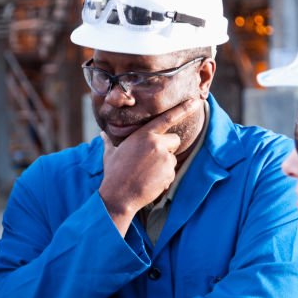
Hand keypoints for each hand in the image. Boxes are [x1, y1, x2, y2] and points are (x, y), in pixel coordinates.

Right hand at [98, 97, 198, 234]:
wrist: (119, 195)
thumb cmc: (114, 174)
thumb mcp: (111, 154)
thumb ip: (109, 142)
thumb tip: (102, 135)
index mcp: (143, 134)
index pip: (167, 118)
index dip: (183, 109)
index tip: (195, 102)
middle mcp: (156, 143)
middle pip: (174, 140)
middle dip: (167, 148)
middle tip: (151, 160)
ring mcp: (164, 158)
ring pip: (173, 158)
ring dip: (164, 165)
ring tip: (147, 173)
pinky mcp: (169, 172)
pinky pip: (172, 172)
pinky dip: (164, 178)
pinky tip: (150, 182)